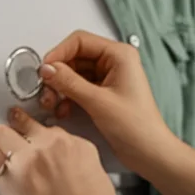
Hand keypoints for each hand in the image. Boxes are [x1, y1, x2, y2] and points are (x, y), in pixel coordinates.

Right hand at [35, 31, 179, 176]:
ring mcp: (109, 78)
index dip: (59, 53)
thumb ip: (69, 82)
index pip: (80, 41)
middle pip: (75, 57)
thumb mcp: (98, 102)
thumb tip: (47, 69)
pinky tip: (63, 109)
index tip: (44, 69)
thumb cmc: (137, 127)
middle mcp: (115, 63)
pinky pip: (79, 88)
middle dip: (58, 74)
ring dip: (60, 87)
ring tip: (52, 103)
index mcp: (119, 55)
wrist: (150, 153)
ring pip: (74, 74)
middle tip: (46, 90)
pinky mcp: (104, 94)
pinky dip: (68, 97)